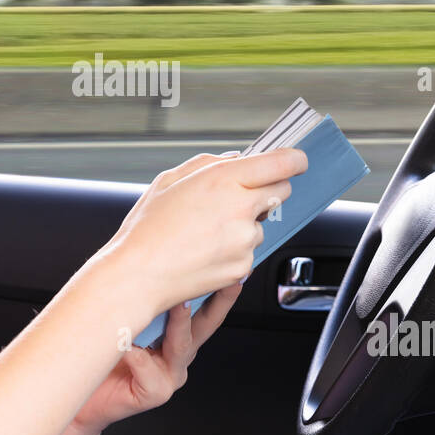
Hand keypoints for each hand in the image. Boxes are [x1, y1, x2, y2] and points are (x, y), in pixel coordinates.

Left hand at [71, 276, 245, 434]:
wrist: (84, 399)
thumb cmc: (103, 357)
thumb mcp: (126, 323)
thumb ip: (142, 304)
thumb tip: (150, 265)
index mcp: (177, 338)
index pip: (203, 309)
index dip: (219, 289)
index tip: (231, 268)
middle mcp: (179, 355)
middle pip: (206, 325)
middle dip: (220, 300)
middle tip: (228, 279)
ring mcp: (170, 375)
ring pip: (181, 344)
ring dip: (180, 322)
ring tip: (178, 303)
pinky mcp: (156, 391)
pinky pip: (148, 367)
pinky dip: (137, 355)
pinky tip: (126, 345)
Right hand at [100, 147, 306, 318]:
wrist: (138, 275)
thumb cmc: (147, 228)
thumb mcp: (170, 180)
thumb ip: (208, 163)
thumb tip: (237, 159)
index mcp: (224, 179)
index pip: (282, 163)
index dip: (294, 159)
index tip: (296, 161)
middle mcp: (241, 207)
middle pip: (280, 191)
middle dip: (266, 190)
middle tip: (236, 198)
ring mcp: (245, 240)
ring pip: (260, 224)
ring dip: (244, 224)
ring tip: (205, 232)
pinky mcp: (243, 266)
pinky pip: (248, 251)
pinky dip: (233, 250)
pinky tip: (204, 251)